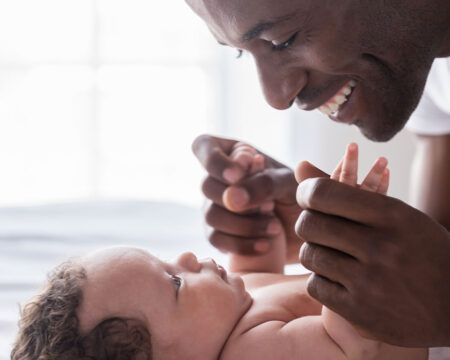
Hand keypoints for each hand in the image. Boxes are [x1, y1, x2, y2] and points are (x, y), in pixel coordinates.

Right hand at [192, 134, 313, 261]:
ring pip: (210, 216)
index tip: (237, 176)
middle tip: (270, 208)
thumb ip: (263, 183)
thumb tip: (231, 199)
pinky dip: (241, 244)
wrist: (308, 230)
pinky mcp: (218, 233)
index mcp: (234, 154)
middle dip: (237, 202)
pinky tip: (264, 245)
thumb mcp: (288, 183)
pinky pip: (216, 240)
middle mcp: (219, 178)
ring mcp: (214, 206)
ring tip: (274, 228)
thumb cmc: (299, 195)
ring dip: (243, 225)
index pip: (203, 146)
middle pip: (206, 186)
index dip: (215, 162)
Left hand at [296, 174, 449, 346]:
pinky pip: (315, 285)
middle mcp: (381, 247)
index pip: (324, 193)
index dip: (306, 193)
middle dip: (307, 223)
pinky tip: (339, 280)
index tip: (307, 198)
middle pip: (310, 224)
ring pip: (310, 255)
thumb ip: (348, 191)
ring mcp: (370, 282)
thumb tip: (299, 165)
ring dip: (314, 253)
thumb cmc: (421, 252)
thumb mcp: (399, 215)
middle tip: (316, 228)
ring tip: (331, 255)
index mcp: (393, 216)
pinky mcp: (360, 312)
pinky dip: (321, 281)